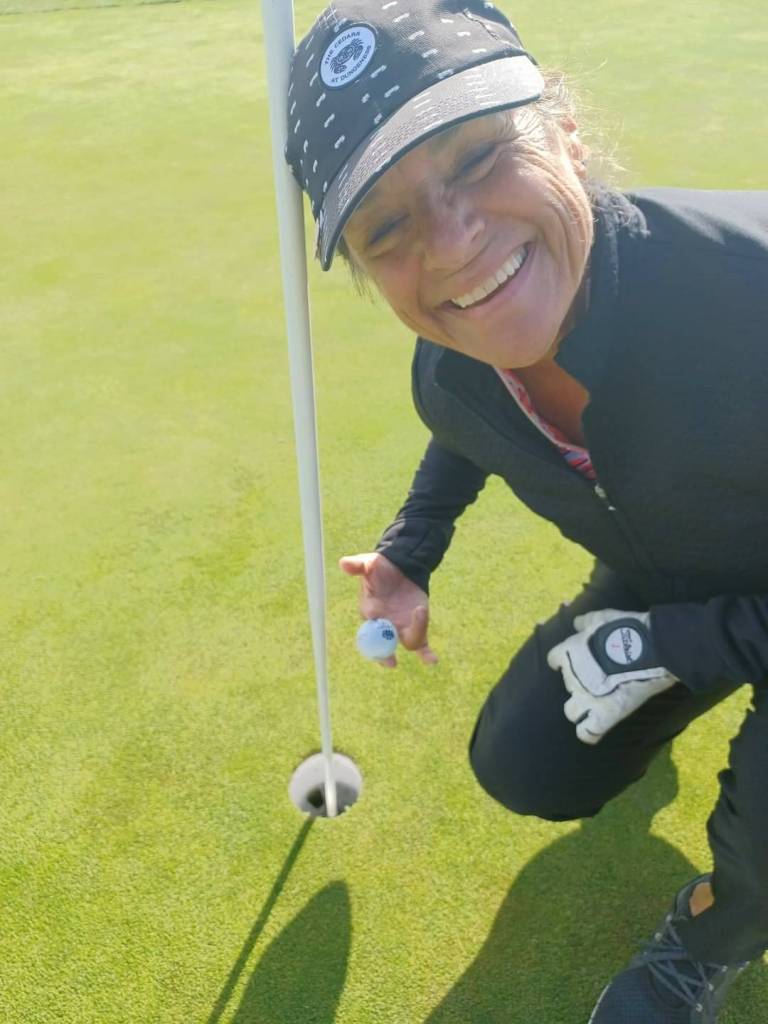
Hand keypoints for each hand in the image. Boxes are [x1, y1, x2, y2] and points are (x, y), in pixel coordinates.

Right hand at [339, 552, 436, 667]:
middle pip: (385, 647)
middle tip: (390, 661)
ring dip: (415, 633)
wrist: (400, 567)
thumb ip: (357, 565)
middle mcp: (385, 625)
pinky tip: (432, 661)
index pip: (368, 631)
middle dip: (386, 655)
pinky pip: (422, 644)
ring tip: (419, 609)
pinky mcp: (416, 627)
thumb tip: (344, 563)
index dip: (371, 639)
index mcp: (371, 613)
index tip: (375, 636)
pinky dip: (426, 655)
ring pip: (407, 642)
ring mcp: (402, 628)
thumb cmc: (380, 568)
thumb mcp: (368, 564)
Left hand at [546, 609, 677, 743]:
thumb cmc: (629, 628)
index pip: (553, 660)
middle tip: (600, 682)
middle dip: (579, 686)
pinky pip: (587, 733)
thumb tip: (577, 624)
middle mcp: (572, 677)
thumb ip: (585, 622)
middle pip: (567, 687)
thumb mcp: (602, 617)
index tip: (578, 661)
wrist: (655, 646)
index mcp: (569, 652)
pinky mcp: (605, 715)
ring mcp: (587, 699)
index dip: (564, 662)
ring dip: (581, 709)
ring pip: (571, 712)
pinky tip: (599, 724)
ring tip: (599, 703)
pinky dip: (590, 732)